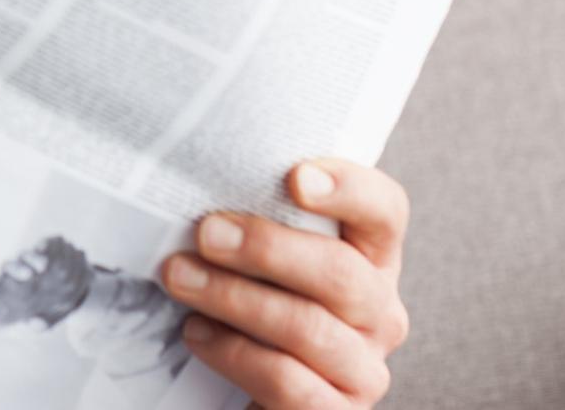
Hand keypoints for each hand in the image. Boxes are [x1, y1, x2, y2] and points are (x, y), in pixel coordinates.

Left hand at [159, 160, 409, 408]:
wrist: (241, 390)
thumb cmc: (248, 304)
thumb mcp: (258, 256)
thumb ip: (255, 217)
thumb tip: (201, 176)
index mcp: (370, 259)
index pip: (385, 212)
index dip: (349, 189)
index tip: (295, 177)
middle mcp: (379, 312)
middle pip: (341, 272)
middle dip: (266, 248)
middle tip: (206, 233)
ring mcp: (363, 369)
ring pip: (308, 328)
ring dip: (234, 298)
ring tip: (180, 277)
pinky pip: (291, 384)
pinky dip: (237, 355)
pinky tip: (197, 333)